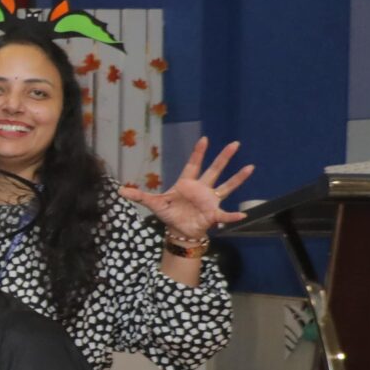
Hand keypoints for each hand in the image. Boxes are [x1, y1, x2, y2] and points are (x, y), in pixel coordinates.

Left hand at [122, 137, 252, 242]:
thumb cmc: (169, 214)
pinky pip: (225, 215)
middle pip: (214, 170)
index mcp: (187, 183)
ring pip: (226, 186)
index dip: (198, 153)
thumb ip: (139, 196)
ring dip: (238, 178)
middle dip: (224, 158)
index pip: (193, 164)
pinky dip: (233, 216)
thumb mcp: (153, 204)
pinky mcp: (213, 214)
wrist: (179, 230)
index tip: (204, 139)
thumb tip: (119, 190)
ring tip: (250, 167)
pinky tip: (243, 214)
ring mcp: (210, 200)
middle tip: (235, 144)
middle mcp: (201, 188)